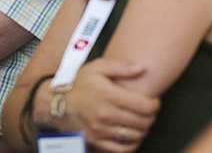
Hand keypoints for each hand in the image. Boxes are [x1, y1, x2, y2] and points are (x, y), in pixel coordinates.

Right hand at [34, 59, 159, 152]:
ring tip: (142, 121)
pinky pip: (122, 149)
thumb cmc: (78, 83)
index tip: (154, 100)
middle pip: (143, 122)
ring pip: (135, 136)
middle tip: (149, 111)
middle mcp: (106, 114)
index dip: (155, 104)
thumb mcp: (97, 67)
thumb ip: (121, 67)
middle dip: (151, 116)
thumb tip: (142, 69)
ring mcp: (101, 130)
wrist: (56, 103)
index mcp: (109, 95)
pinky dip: (132, 144)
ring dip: (144, 130)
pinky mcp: (97, 141)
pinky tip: (132, 135)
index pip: (145, 105)